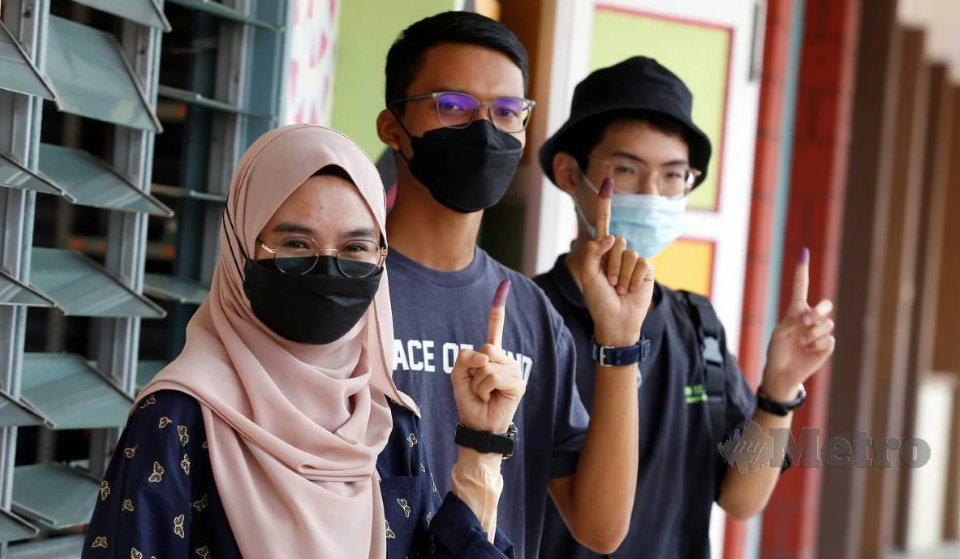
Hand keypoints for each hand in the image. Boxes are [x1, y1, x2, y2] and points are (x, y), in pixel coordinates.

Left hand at [451, 280, 525, 433]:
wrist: (477, 425)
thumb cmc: (469, 401)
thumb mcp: (458, 375)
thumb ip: (465, 358)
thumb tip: (485, 355)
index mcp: (492, 355)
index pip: (495, 328)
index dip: (498, 307)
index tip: (505, 284)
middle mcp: (506, 359)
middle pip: (485, 347)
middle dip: (473, 368)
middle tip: (477, 386)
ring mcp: (514, 370)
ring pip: (487, 363)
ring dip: (477, 382)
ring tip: (484, 394)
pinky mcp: (518, 383)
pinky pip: (492, 374)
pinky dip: (483, 388)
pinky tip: (490, 397)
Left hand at [581, 178, 655, 346]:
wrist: (616, 321)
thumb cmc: (598, 300)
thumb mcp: (587, 275)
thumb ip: (593, 252)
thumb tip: (612, 236)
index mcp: (601, 251)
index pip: (603, 223)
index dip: (605, 204)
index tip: (607, 182)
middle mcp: (618, 252)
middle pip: (617, 241)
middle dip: (610, 264)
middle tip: (609, 283)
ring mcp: (633, 260)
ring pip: (629, 253)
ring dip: (621, 274)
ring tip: (619, 289)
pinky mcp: (646, 269)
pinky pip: (641, 263)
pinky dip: (633, 278)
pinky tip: (631, 290)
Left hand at [762, 248, 835, 401]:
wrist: (781, 372)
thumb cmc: (777, 351)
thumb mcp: (780, 332)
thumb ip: (794, 320)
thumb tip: (810, 315)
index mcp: (796, 312)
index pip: (801, 288)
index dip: (802, 271)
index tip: (803, 252)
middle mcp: (810, 320)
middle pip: (825, 305)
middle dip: (819, 310)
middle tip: (806, 320)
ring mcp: (819, 333)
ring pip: (826, 324)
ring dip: (812, 333)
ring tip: (801, 342)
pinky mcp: (826, 347)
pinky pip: (829, 340)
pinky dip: (817, 345)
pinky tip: (809, 350)